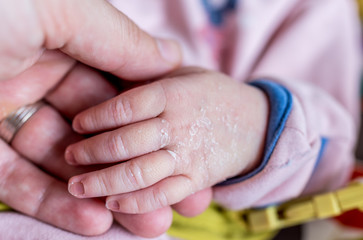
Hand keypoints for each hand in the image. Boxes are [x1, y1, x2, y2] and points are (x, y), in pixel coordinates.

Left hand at [0, 0, 181, 235]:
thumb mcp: (60, 8)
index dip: (146, 124)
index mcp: (57, 38)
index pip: (113, 89)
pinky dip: (51, 202)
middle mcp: (31, 74)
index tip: (174, 153)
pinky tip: (91, 220)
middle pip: (91, 134)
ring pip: (58, 164)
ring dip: (97, 195)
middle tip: (164, 205)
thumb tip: (171, 60)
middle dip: (128, 170)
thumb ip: (118, 38)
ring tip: (141, 224)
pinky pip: (13, 179)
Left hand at [65, 67, 268, 213]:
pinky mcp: (197, 180)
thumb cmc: (212, 95)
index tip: (78, 125)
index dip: (95, 117)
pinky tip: (112, 204)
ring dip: (103, 183)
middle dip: (91, 153)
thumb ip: (153, 74)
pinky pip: (162, 196)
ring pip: (139, 174)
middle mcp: (178, 125)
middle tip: (71, 158)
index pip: (124, 106)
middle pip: (125, 143)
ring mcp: (188, 155)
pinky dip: (135, 203)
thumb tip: (114, 65)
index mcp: (172, 93)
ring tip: (78, 187)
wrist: (256, 123)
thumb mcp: (185, 74)